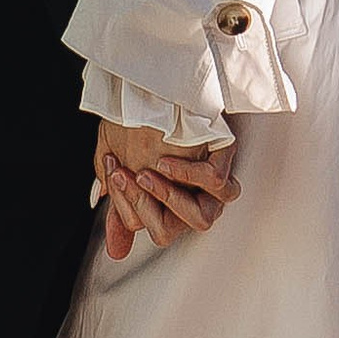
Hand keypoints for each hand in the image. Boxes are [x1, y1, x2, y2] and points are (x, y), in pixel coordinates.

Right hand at [96, 116, 238, 261]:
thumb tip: (116, 251)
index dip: (126, 206)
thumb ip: (120, 206)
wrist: (159, 87)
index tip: (114, 172)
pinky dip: (188, 175)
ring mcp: (211, 184)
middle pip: (167, 232)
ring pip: (201, 219)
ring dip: (168, 197)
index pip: (146, 229)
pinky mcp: (225, 159)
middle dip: (141, 205)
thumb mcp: (122, 166)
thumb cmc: (142, 125)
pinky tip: (166, 160)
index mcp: (169, 206)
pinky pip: (214, 183)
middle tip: (127, 175)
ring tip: (148, 173)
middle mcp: (192, 200)